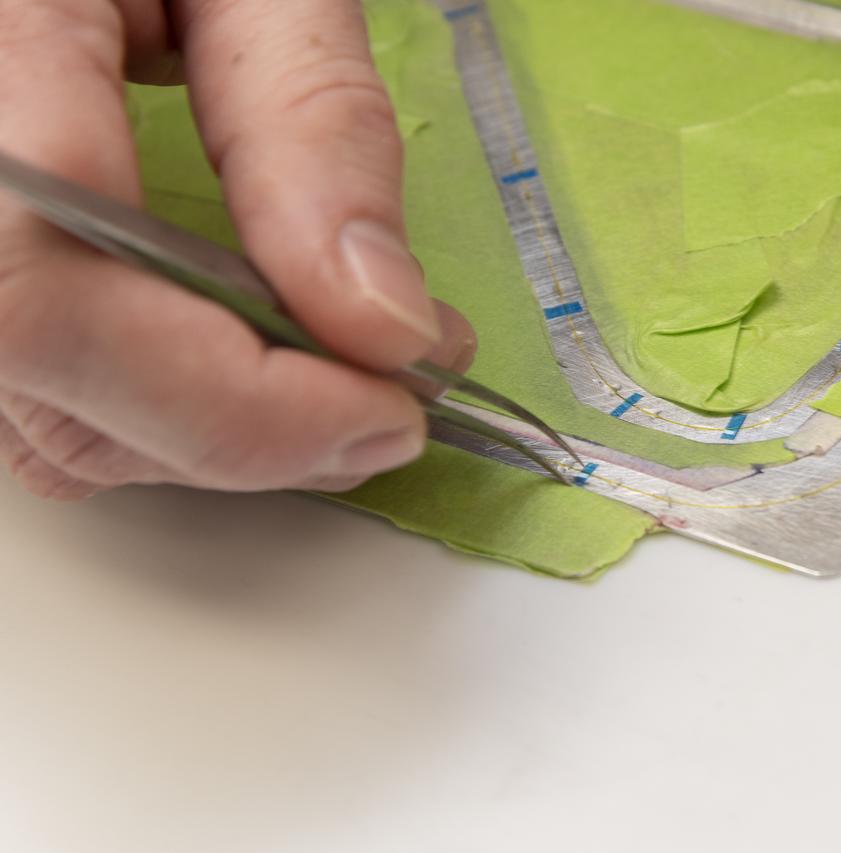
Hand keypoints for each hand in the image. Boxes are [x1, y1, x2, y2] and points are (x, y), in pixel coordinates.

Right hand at [0, 0, 474, 499]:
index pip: (47, 292)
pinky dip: (187, 415)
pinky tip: (269, 366)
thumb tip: (388, 326)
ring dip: (234, 435)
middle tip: (403, 392)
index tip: (393, 394)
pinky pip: (60, 409)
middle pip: (50, 382)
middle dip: (263, 427)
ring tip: (355, 375)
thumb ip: (315, 129)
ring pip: (55, 425)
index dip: (230, 392)